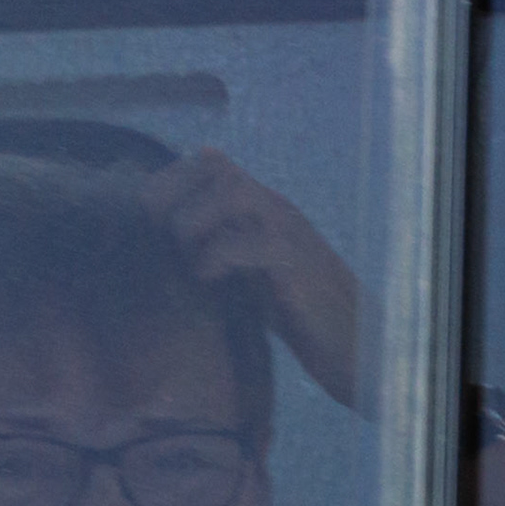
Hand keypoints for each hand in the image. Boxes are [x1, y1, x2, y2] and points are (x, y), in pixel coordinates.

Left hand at [140, 148, 361, 409]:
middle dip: (174, 199)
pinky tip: (209, 282)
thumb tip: (162, 243)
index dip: (169, 184)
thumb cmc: (297, 312)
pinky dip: (216, 259)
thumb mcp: (248, 272)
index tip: (150, 226)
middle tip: (162, 243)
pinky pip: (248, 243)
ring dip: (194, 225)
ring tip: (189, 262)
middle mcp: (275, 208)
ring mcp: (289, 232)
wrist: (354, 344)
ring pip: (231, 193)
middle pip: (214, 166)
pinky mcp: (296, 265)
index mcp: (261, 206)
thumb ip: (217, 248)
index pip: (207, 161)